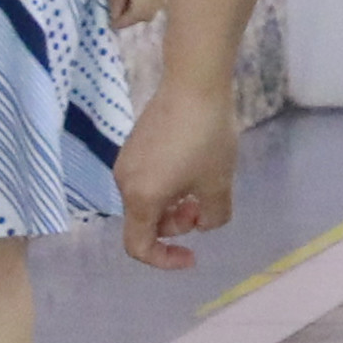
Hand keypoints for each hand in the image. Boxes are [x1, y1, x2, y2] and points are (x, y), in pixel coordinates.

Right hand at [118, 75, 239, 266]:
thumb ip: (212, 217)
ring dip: (174, 204)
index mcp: (141, 198)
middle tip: (204, 206)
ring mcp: (127, 160)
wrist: (194, 82)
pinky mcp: (134, 143)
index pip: (138, 247)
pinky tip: (192, 164)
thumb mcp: (218, 184)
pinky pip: (147, 179)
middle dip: (176, 225)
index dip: (164, 260)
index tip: (192, 255)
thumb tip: (201, 221)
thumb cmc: (206, 137)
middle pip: (145, 222)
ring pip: (147, 200)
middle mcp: (125, 181)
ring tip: (202, 183)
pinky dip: (167, 185)